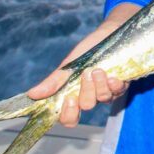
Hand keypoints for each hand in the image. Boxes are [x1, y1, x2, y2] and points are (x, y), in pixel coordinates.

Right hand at [26, 3, 136, 126]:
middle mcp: (91, 96)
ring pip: (103, 99)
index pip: (69, 118)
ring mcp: (107, 91)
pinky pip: (119, 91)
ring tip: (98, 69)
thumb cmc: (88, 50)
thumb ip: (54, 81)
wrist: (110, 34)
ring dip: (100, 85)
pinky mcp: (122, 85)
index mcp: (75, 95)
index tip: (69, 100)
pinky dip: (115, 85)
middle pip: (86, 106)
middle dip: (86, 91)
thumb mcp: (69, 65)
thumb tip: (32, 94)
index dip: (68, 115)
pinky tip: (113, 76)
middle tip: (86, 74)